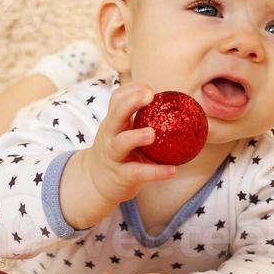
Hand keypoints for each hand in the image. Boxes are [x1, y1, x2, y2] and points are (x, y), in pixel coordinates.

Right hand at [87, 83, 177, 205]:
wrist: (96, 182)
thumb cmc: (118, 152)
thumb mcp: (123, 132)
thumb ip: (141, 119)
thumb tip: (176, 106)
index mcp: (114, 122)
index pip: (118, 99)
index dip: (133, 90)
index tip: (151, 90)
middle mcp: (110, 135)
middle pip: (116, 114)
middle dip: (131, 102)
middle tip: (150, 96)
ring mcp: (114, 155)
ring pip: (121, 143)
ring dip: (136, 136)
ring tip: (152, 134)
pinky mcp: (122, 175)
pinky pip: (138, 172)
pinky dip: (156, 172)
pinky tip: (172, 170)